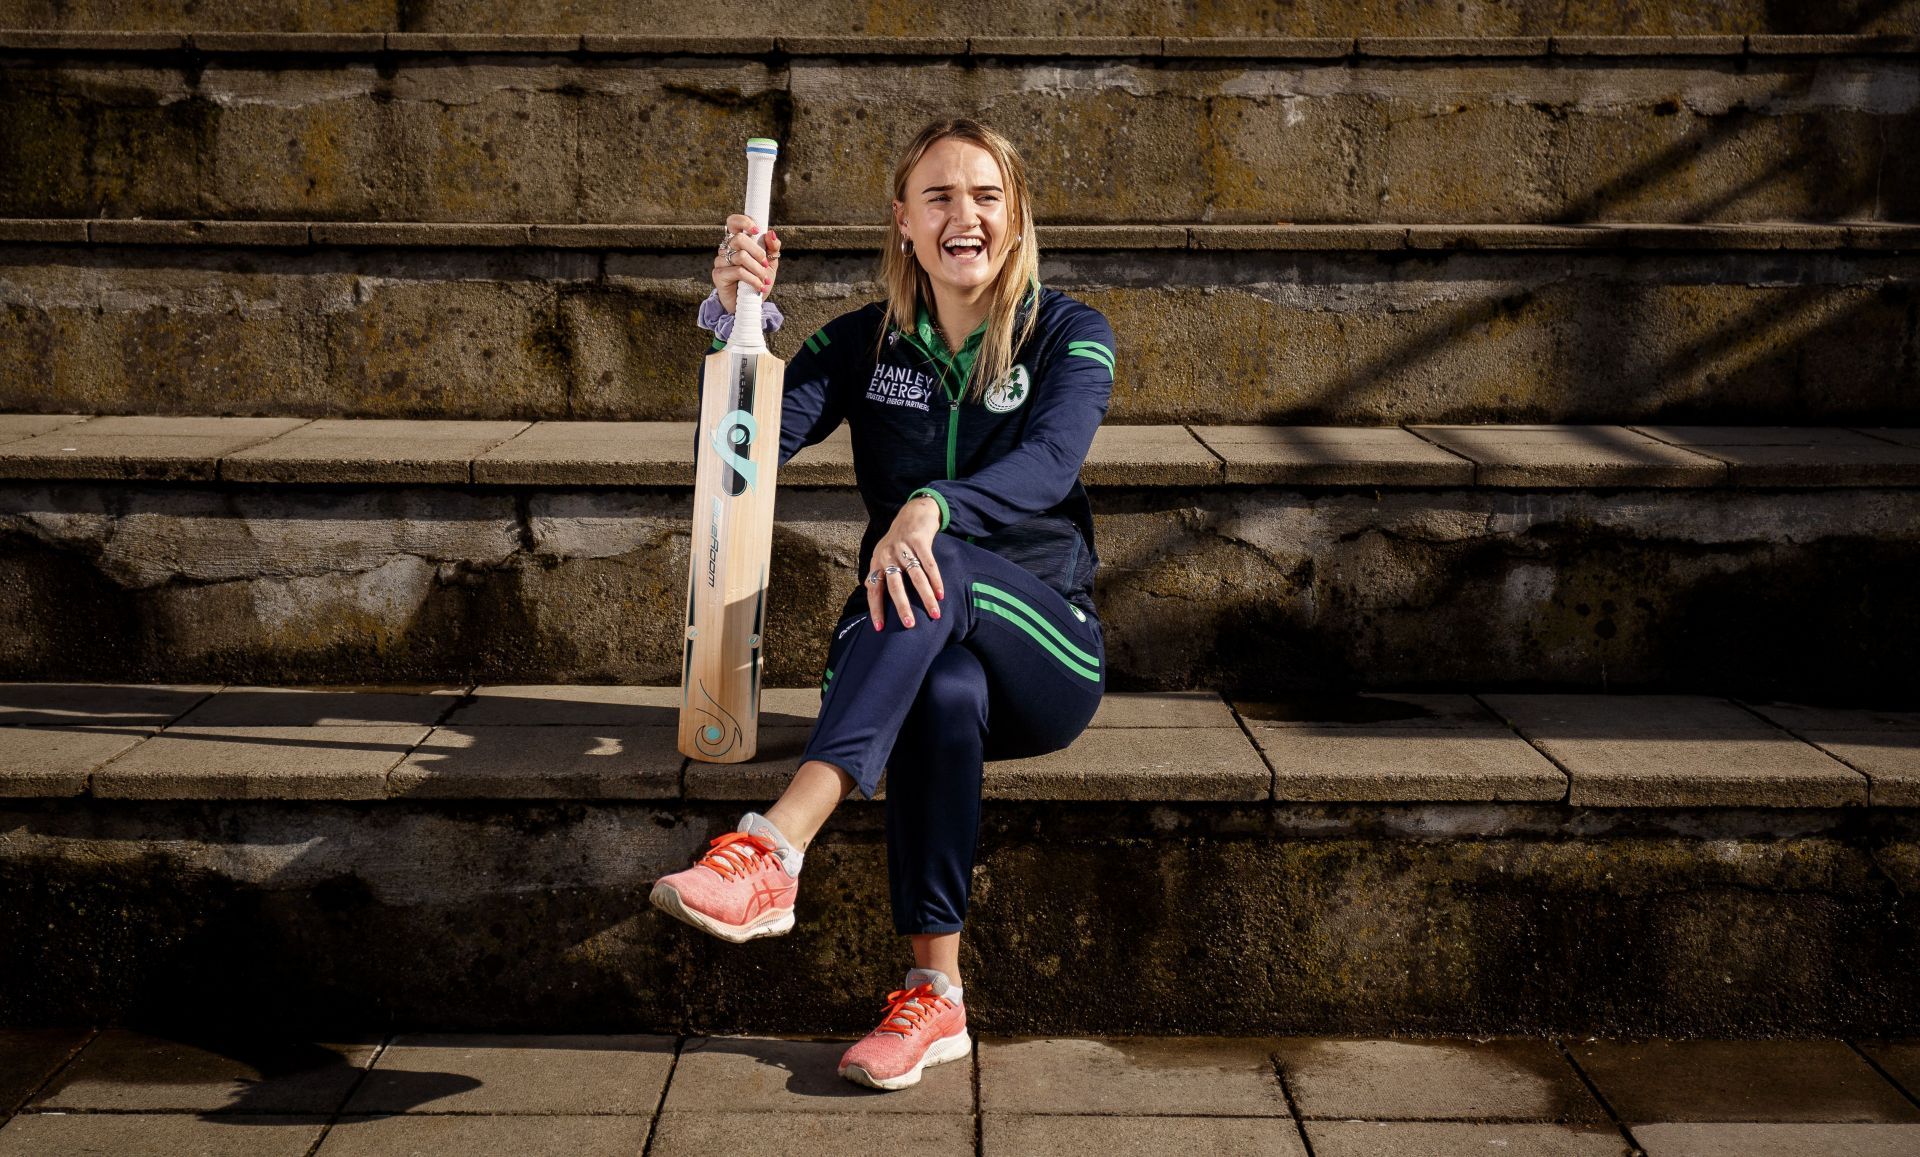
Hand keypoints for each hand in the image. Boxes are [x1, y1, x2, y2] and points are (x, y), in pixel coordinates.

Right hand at [712, 213, 780, 313]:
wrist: (751, 304)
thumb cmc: (759, 281)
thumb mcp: (770, 264)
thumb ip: (772, 248)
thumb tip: (771, 233)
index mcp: (737, 242)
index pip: (733, 222)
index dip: (744, 221)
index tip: (757, 230)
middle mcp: (727, 249)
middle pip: (740, 238)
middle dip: (758, 252)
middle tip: (766, 264)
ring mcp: (721, 261)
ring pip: (741, 256)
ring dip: (758, 269)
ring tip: (764, 280)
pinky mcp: (718, 275)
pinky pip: (738, 271)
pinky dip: (753, 279)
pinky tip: (759, 286)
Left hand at [865, 496, 945, 629]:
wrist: (914, 512)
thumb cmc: (898, 540)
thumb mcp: (883, 554)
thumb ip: (879, 573)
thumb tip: (872, 593)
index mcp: (877, 562)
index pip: (874, 589)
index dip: (876, 609)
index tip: (880, 628)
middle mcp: (888, 555)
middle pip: (894, 586)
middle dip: (902, 607)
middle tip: (909, 625)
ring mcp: (903, 548)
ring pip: (915, 577)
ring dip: (926, 597)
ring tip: (934, 614)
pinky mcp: (919, 541)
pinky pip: (929, 565)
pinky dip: (936, 581)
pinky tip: (941, 594)